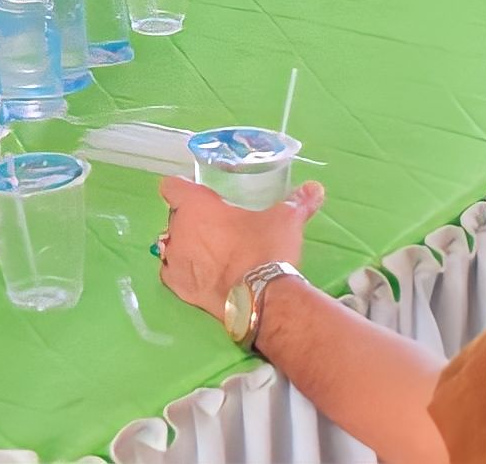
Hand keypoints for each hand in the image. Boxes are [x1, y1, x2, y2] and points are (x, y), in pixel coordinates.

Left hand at [156, 176, 325, 321]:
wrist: (260, 298)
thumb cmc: (265, 249)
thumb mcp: (285, 219)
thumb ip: (298, 201)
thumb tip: (316, 188)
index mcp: (196, 205)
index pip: (172, 186)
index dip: (182, 189)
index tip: (197, 195)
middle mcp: (178, 229)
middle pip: (174, 216)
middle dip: (190, 220)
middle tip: (215, 227)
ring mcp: (175, 259)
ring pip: (169, 244)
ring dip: (184, 246)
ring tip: (209, 253)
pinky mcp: (177, 287)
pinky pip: (171, 272)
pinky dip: (182, 272)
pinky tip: (200, 275)